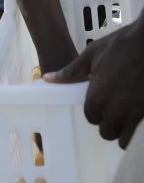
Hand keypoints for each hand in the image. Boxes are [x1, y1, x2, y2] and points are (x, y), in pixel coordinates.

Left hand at [43, 18, 143, 148]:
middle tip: (114, 113)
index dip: (97, 112)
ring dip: (125, 130)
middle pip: (108, 132)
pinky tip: (139, 116)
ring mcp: (134, 113)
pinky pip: (141, 131)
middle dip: (110, 125)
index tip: (102, 105)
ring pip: (125, 137)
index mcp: (96, 99)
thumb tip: (48, 78)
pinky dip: (138, 128)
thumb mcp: (91, 55)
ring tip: (127, 118)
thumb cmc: (121, 45)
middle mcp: (114, 110)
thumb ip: (70, 72)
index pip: (92, 118)